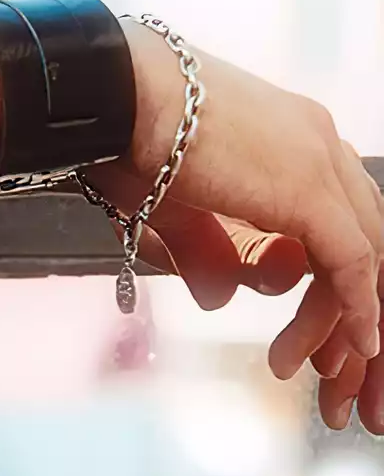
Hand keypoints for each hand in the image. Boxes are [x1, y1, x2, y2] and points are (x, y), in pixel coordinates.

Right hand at [84, 21, 383, 433]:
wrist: (116, 93)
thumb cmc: (126, 136)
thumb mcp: (172, 207)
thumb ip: (207, 251)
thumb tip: (222, 298)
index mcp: (293, 137)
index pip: (339, 221)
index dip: (336, 287)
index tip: (313, 341)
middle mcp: (320, 143)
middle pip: (367, 244)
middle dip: (358, 317)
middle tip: (343, 376)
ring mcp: (321, 161)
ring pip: (366, 258)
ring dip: (352, 327)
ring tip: (331, 382)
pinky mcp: (310, 189)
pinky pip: (355, 262)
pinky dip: (359, 308)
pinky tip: (359, 350)